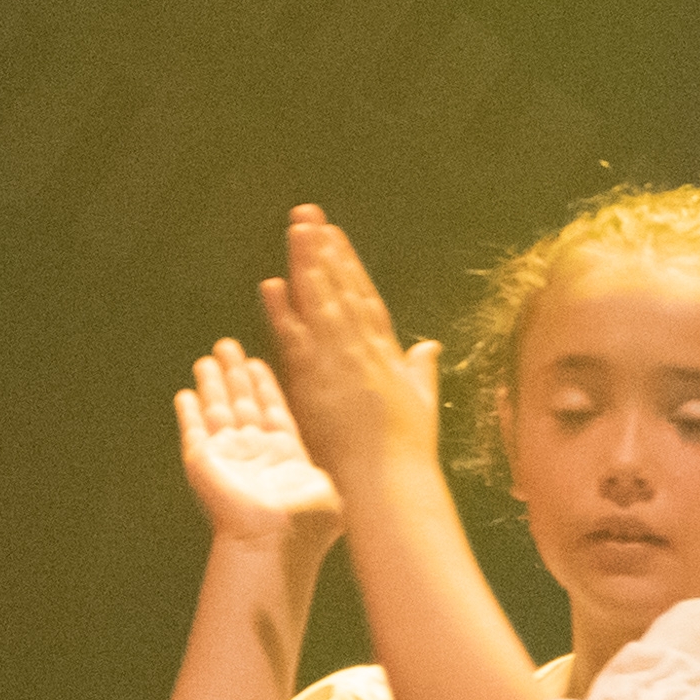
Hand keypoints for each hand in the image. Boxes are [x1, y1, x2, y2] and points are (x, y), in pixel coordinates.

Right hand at [175, 337, 343, 547]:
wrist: (274, 542)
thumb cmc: (306, 523)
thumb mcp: (328, 490)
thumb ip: (327, 469)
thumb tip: (339, 464)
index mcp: (285, 457)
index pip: (273, 411)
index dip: (265, 386)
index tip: (259, 362)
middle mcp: (255, 455)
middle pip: (243, 405)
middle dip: (237, 376)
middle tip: (229, 345)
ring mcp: (229, 458)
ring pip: (218, 412)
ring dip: (213, 385)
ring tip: (209, 358)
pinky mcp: (204, 462)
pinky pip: (193, 431)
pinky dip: (188, 413)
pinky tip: (185, 394)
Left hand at [259, 206, 440, 489]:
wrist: (391, 485)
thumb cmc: (408, 455)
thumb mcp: (423, 404)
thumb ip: (422, 370)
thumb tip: (429, 345)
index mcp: (388, 354)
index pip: (365, 299)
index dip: (348, 266)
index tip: (335, 237)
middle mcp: (364, 351)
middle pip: (341, 290)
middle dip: (324, 250)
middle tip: (307, 215)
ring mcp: (340, 365)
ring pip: (322, 304)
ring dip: (306, 265)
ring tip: (294, 230)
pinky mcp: (318, 384)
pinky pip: (297, 341)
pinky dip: (284, 312)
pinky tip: (271, 284)